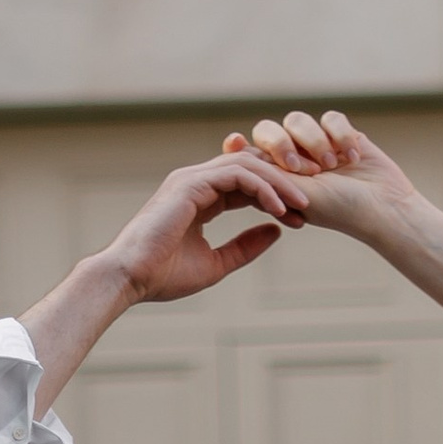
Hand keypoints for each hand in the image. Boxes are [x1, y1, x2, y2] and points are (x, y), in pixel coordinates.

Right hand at [97, 153, 304, 306]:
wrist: (129, 279)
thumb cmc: (162, 276)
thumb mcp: (216, 263)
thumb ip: (245, 246)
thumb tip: (277, 231)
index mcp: (201, 197)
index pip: (248, 183)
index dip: (278, 196)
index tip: (303, 216)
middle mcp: (196, 181)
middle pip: (252, 166)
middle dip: (285, 181)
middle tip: (313, 202)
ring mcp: (192, 178)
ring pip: (248, 164)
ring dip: (280, 182)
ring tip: (303, 204)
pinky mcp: (190, 183)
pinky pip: (237, 174)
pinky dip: (263, 188)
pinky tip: (280, 208)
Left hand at [224, 107, 422, 246]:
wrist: (384, 206)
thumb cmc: (340, 209)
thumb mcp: (298, 193)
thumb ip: (270, 170)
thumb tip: (237, 149)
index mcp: (277, 178)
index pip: (250, 153)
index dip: (240, 146)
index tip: (234, 143)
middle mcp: (293, 159)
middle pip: (269, 130)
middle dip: (281, 144)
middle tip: (298, 167)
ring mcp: (317, 145)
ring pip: (298, 120)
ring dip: (313, 141)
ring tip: (331, 165)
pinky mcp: (342, 134)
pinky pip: (330, 118)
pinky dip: (340, 135)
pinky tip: (353, 156)